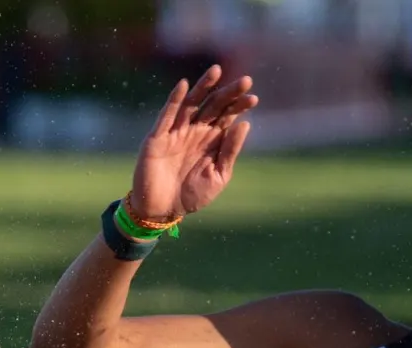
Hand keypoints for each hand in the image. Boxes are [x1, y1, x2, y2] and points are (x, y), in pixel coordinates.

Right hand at [129, 65, 257, 220]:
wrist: (162, 211)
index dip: (239, 106)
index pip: (227, 116)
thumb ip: (229, 151)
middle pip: (213, 106)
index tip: (254, 98)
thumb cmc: (191, 196)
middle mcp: (195, 131)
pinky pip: (166, 115)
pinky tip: (184, 85)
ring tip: (217, 71)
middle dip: (228, 93)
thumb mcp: (217, 176)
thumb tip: (245, 124)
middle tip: (246, 81)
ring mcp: (176, 132)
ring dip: (204, 87)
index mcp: (211, 140)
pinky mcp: (158, 138)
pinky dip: (175, 100)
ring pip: (191, 104)